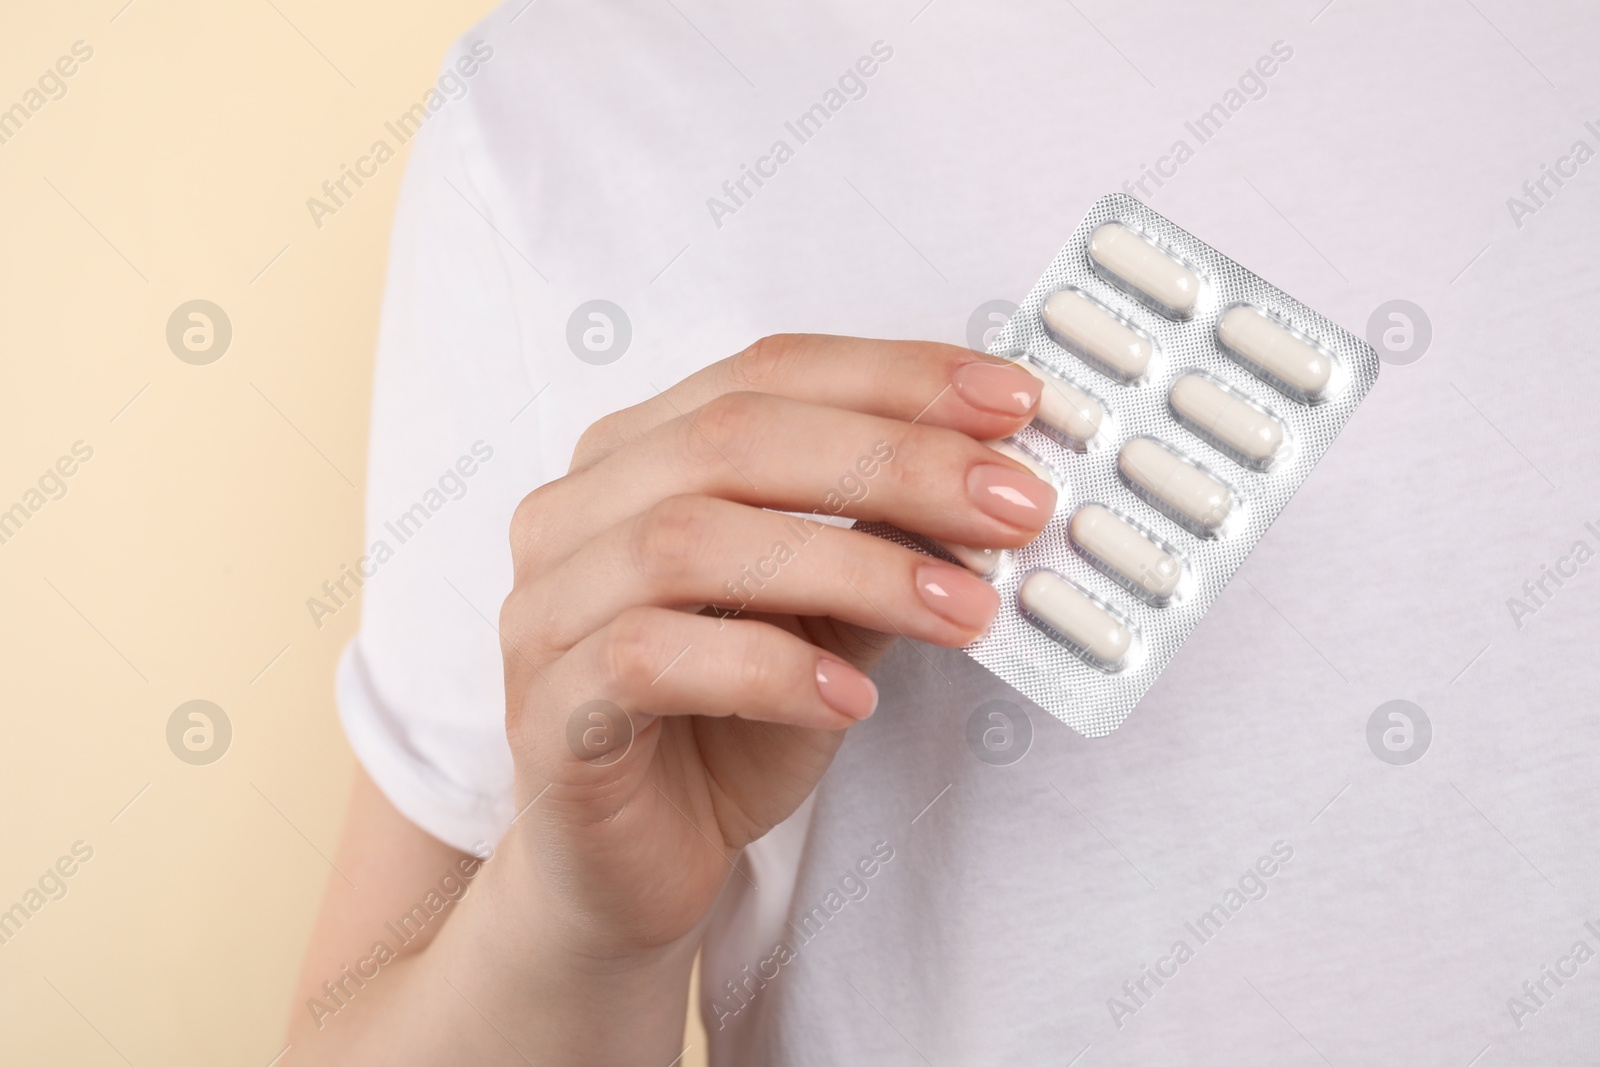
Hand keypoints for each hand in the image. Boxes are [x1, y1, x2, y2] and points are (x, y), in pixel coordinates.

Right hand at [495, 334, 1052, 961]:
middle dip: (894, 462)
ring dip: (851, 568)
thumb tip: (993, 480)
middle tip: (1014, 506)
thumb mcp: (827, 616)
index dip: (895, 376)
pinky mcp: (546, 711)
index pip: (767, 373)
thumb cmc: (729, 724)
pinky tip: (851, 698)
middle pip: (731, 439)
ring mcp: (544, 608)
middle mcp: (574, 511)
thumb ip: (880, 542)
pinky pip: (647, 659)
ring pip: (687, 541)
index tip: (1015, 403)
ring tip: (965, 612)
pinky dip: (767, 669)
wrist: (636, 867)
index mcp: (637, 456)